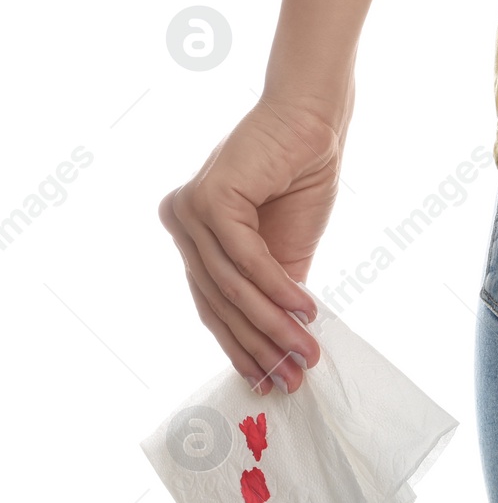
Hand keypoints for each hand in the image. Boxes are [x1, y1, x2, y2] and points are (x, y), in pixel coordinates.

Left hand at [158, 95, 344, 394]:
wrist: (311, 123)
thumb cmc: (300, 177)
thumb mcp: (287, 247)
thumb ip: (275, 288)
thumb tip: (283, 343)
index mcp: (193, 236)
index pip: (212, 304)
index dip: (243, 345)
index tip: (272, 379)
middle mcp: (181, 224)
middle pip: (219, 302)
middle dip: (259, 345)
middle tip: (293, 376)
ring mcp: (189, 212)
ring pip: (232, 286)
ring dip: (274, 325)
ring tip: (306, 351)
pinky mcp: (209, 199)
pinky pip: (246, 258)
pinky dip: (278, 288)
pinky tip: (305, 310)